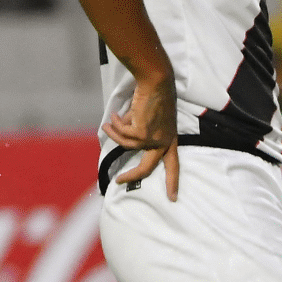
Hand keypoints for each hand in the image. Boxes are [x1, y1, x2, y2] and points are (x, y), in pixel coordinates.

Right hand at [103, 73, 179, 199]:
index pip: (174, 165)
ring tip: (108, 125)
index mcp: (170, 139)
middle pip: (147, 167)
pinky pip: (122, 133)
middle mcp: (164, 141)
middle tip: (119, 180)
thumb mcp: (148, 120)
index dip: (172, 182)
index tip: (173, 198)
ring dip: (115, 134)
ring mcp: (154, 138)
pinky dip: (116, 124)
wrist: (156, 83)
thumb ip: (139, 133)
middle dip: (132, 175)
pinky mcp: (143, 132)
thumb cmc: (152, 97)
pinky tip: (115, 115)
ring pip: (127, 145)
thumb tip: (123, 138)